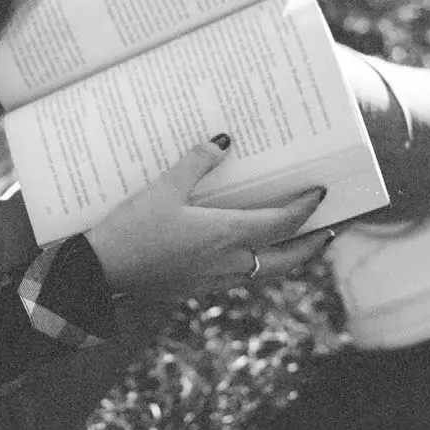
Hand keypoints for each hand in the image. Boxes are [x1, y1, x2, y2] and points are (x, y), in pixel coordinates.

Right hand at [84, 135, 331, 299]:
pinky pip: (239, 278)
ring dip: (285, 258)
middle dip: (311, 246)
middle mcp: (228, 262)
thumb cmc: (131, 230)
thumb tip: (221, 141)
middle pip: (286, 260)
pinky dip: (254, 266)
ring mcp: (213, 280)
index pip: (281, 223)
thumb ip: (195, 164)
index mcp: (226, 235)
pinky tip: (243, 255)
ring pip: (264, 272)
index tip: (321, 193)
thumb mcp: (162, 189)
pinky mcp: (195, 288)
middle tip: (328, 232)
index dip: (305, 208)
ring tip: (293, 244)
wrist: (101, 273)